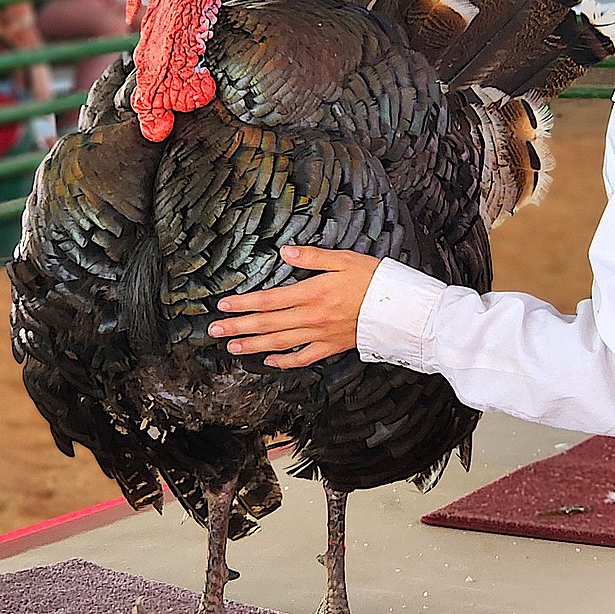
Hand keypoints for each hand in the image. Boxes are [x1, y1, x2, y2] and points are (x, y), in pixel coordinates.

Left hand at [208, 246, 380, 368]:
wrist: (399, 308)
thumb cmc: (374, 280)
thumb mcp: (343, 259)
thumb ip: (312, 256)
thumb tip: (285, 250)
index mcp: (313, 293)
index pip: (269, 300)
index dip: (243, 303)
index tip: (224, 306)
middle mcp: (312, 317)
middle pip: (267, 324)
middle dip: (238, 327)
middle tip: (215, 331)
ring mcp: (320, 335)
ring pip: (280, 343)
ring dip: (253, 345)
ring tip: (233, 347)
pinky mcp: (332, 346)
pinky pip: (304, 358)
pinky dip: (285, 362)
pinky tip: (270, 362)